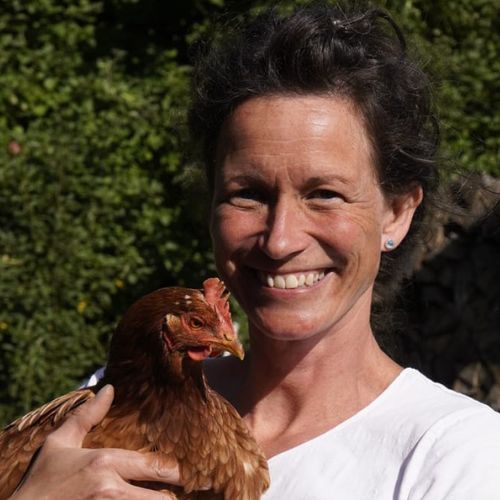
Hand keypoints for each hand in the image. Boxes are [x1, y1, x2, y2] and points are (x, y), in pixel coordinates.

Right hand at [10, 385, 180, 498]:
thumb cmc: (40, 483)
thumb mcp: (59, 444)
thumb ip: (86, 416)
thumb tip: (109, 388)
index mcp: (104, 463)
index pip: (156, 465)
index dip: (176, 472)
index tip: (186, 475)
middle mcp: (110, 490)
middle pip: (162, 499)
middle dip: (169, 498)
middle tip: (172, 495)